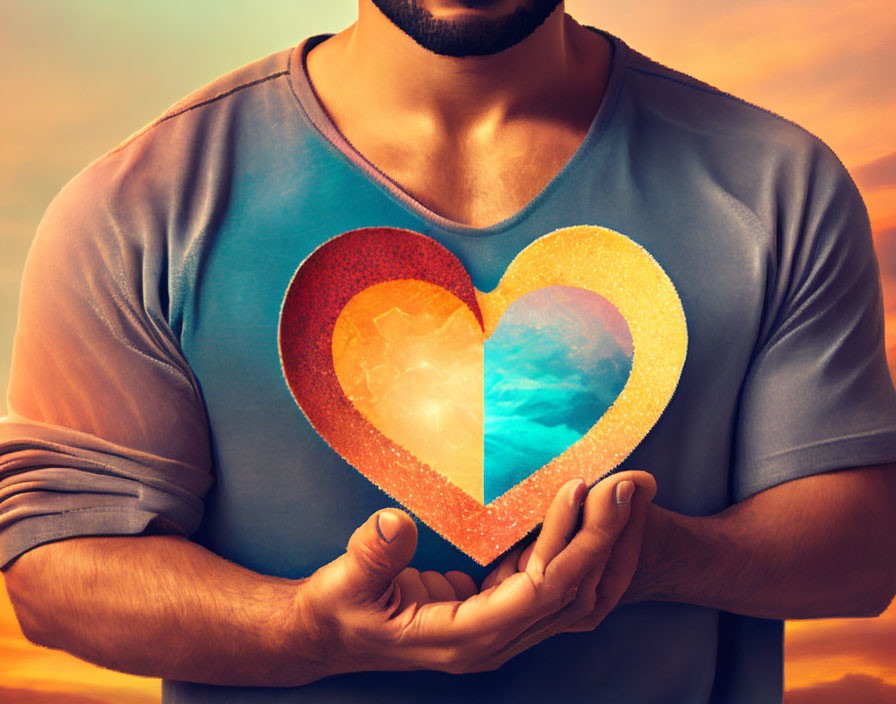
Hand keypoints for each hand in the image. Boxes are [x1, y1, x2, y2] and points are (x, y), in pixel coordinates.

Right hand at [294, 470, 654, 677]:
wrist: (329, 633)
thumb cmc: (339, 610)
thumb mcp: (346, 582)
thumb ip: (373, 554)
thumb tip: (395, 523)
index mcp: (465, 638)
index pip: (539, 592)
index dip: (568, 542)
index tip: (582, 489)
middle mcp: (494, 640)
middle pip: (570, 593)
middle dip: (603, 537)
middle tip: (627, 482)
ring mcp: (498, 629)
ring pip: (568, 592)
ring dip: (594, 542)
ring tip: (616, 490)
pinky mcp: (494, 610)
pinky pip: (547, 582)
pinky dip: (567, 545)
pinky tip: (572, 507)